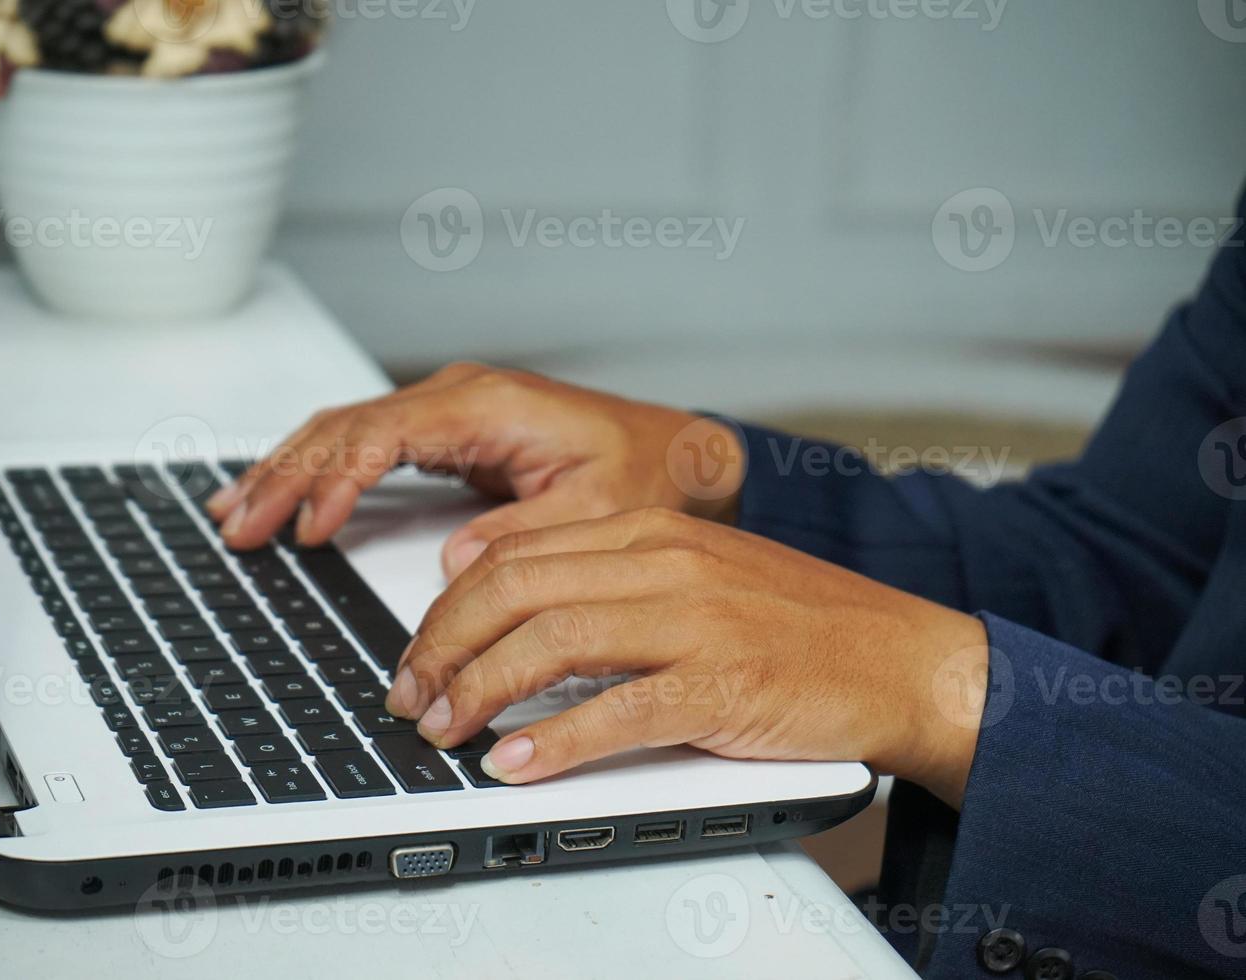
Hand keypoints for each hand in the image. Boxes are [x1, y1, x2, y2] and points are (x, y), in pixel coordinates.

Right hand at [207, 362, 746, 577]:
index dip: (338, 479)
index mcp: (487, 407)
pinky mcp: (450, 434)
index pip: (385, 435)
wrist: (682, 454)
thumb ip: (527, 532)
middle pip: (347, 427)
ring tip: (236, 510)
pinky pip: (367, 445)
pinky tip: (289, 495)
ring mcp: (450, 412)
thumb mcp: (600, 508)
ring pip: (346, 431)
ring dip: (289, 468)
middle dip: (286, 474)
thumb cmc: (649, 471)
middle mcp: (459, 399)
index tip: (308, 527)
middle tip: (237, 523)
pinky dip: (321, 469)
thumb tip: (456, 562)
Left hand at [390, 508, 989, 808]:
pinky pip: (620, 710)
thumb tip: (518, 608)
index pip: (514, 556)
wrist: (904, 656)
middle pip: (516, 591)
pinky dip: (556, 740)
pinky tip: (517, 762)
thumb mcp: (696, 575)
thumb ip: (611, 580)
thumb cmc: (802, 625)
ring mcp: (695, 620)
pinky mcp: (724, 684)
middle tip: (411, 695)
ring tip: (445, 729)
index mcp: (650, 531)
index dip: (448, 609)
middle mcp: (665, 562)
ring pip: (552, 642)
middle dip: (444, 647)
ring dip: (481, 690)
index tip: (418, 651)